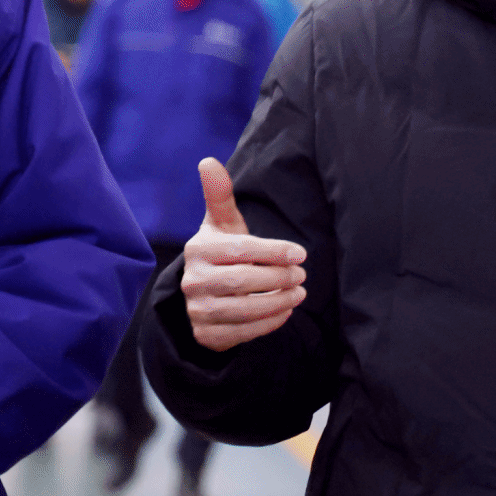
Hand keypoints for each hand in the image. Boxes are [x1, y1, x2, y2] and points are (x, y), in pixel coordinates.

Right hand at [181, 158, 307, 352]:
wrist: (201, 295)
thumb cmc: (221, 252)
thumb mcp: (221, 224)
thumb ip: (220, 194)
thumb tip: (208, 160)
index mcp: (199, 249)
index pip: (241, 250)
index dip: (274, 252)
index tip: (300, 254)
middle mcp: (193, 281)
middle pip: (244, 281)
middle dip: (279, 278)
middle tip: (301, 276)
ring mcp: (197, 310)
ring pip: (244, 309)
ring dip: (278, 302)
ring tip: (299, 293)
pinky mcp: (205, 334)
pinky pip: (242, 333)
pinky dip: (269, 323)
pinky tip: (285, 311)